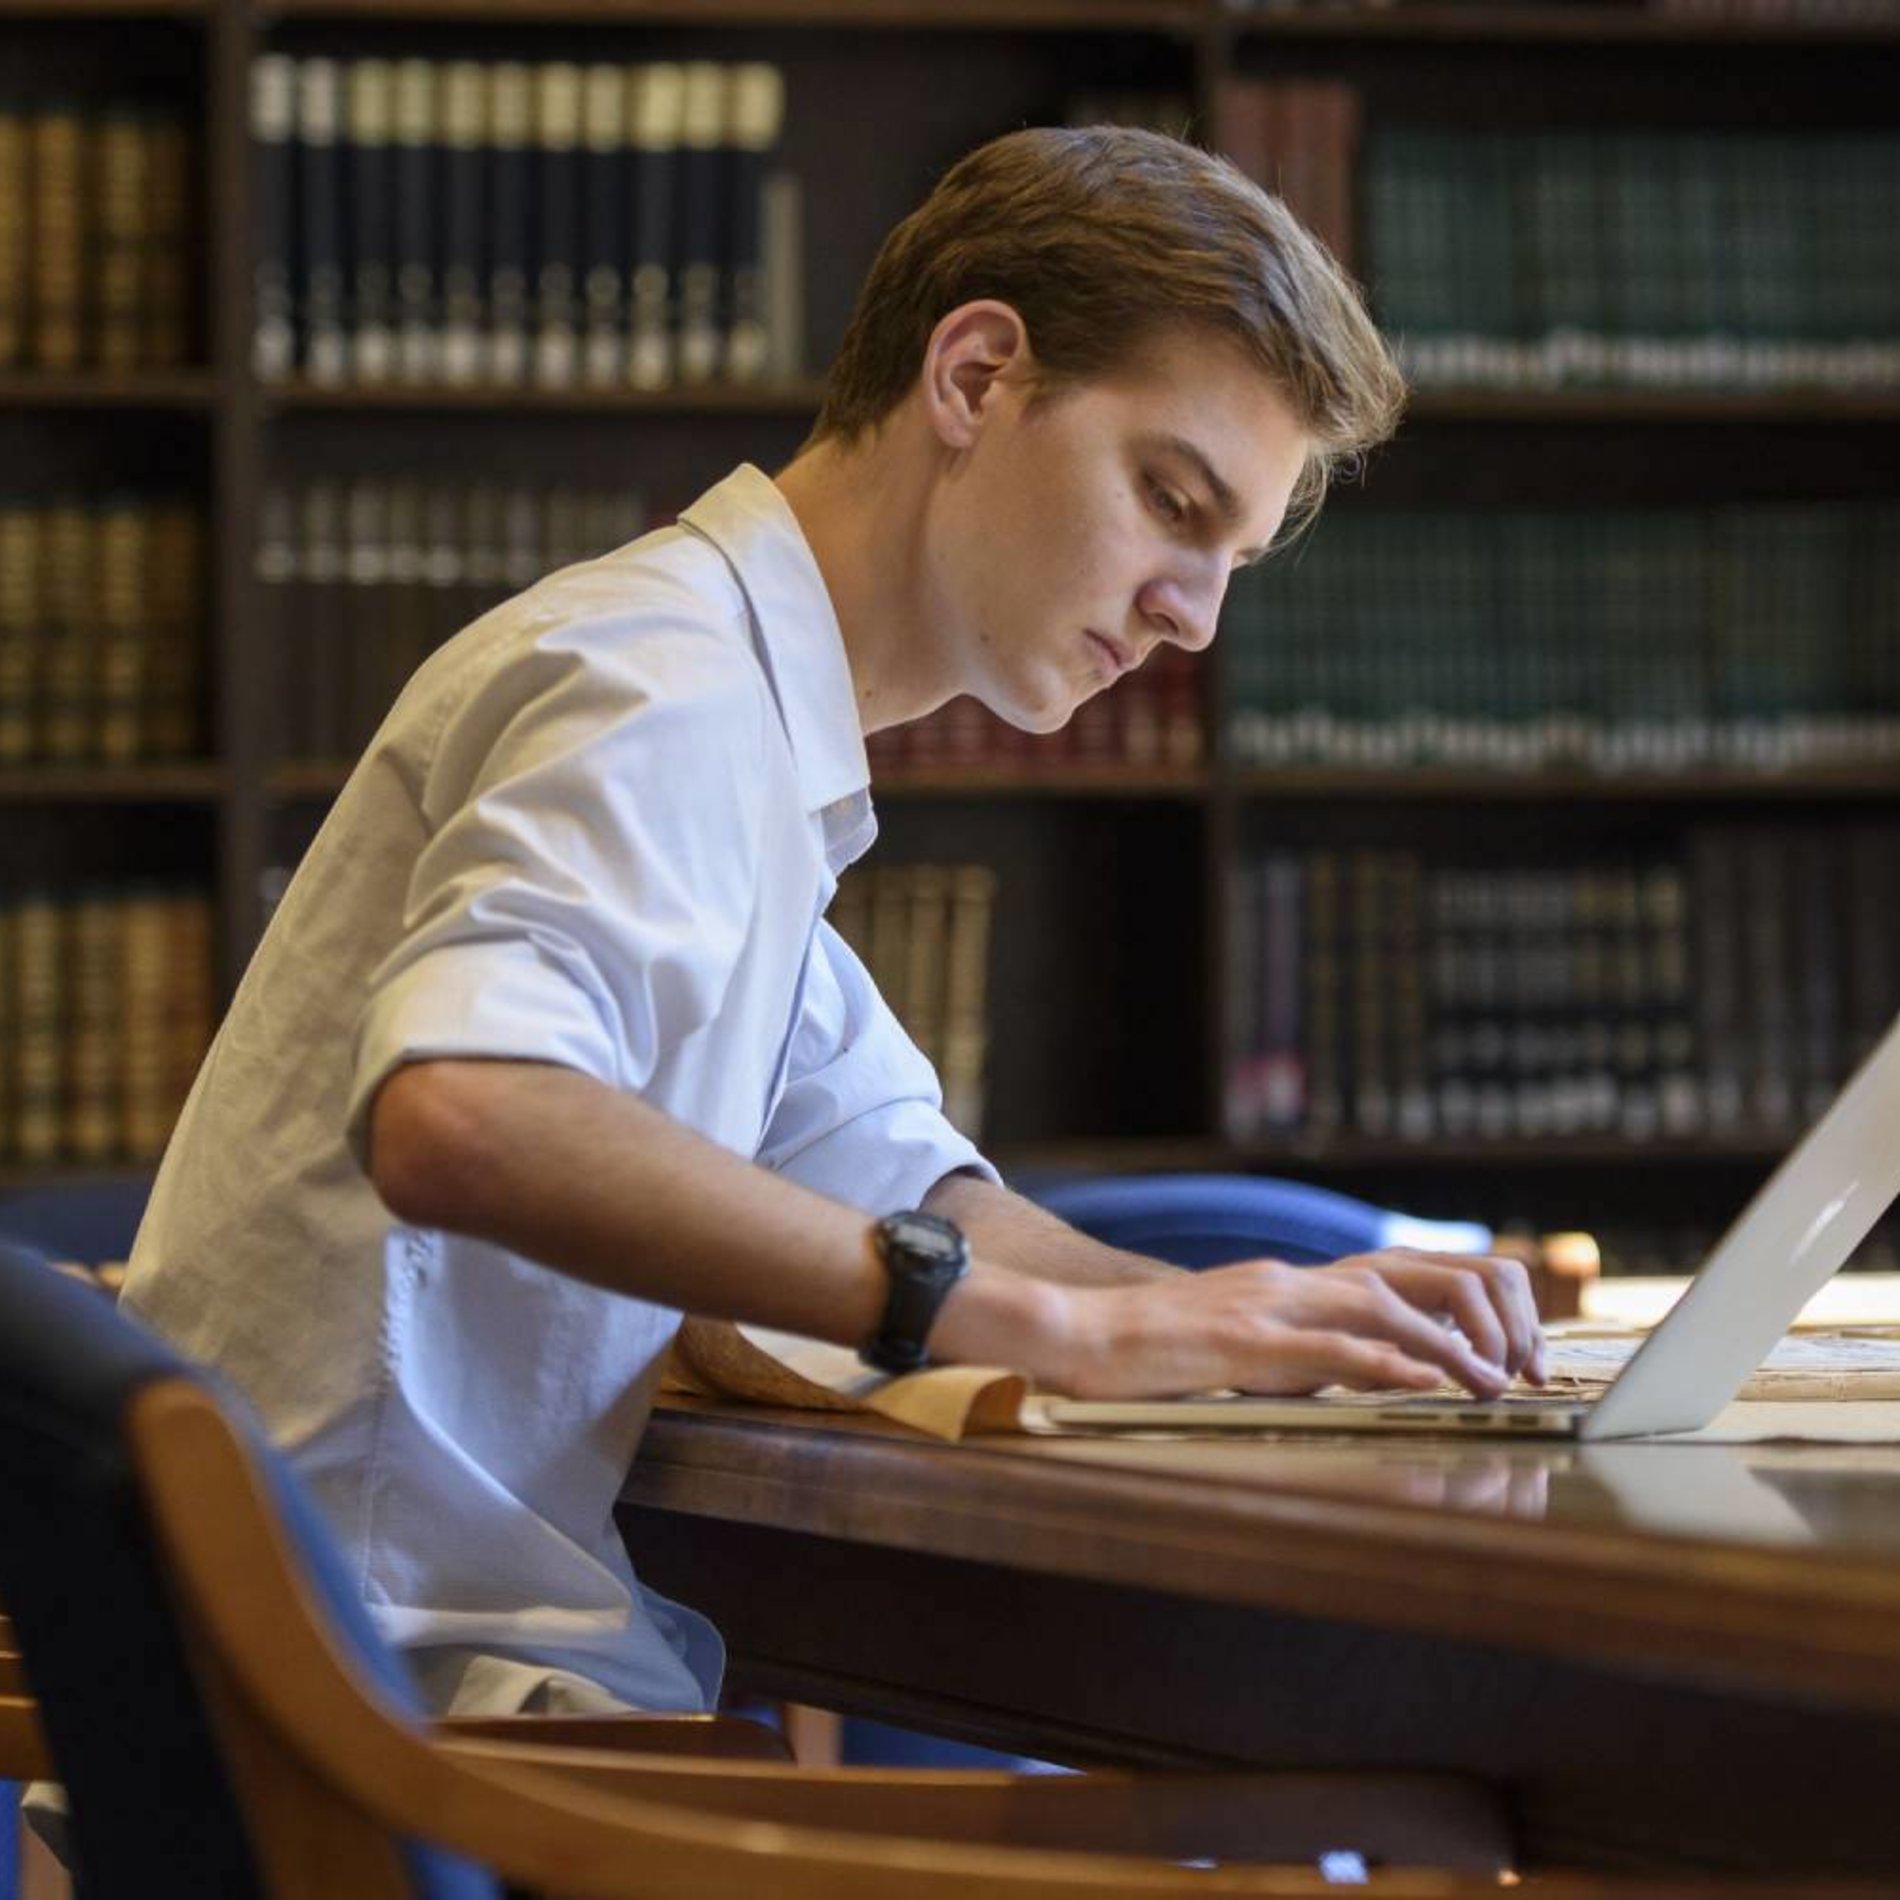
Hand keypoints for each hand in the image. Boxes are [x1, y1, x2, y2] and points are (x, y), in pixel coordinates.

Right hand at [1047, 1249, 1547, 1400]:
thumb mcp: (1233, 1345)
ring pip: (1378, 1305)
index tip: (1500, 1351)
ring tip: (1495, 1382)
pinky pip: (1327, 1347)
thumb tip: (1358, 1378)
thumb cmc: (1146, 1352)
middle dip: (1472, 1316)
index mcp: (1286, 1283)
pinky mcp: (1241, 1342)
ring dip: (1447, 1344)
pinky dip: (1384, 1361)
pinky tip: (1425, 1380)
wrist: (1073, 1335)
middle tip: (1518, 1367)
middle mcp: (1285, 1283)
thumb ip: (1293, 1352)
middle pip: (1404, 1276)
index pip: (1393, 1276)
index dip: (1457, 1307)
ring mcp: (1264, 1307)